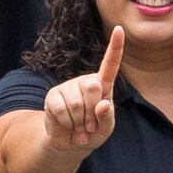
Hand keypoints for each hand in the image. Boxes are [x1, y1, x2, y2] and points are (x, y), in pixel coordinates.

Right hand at [42, 26, 124, 156]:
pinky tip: (68, 126)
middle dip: (92, 112)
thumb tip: (103, 104)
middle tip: (90, 127)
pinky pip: (61, 109)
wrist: (68, 143)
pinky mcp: (52, 96)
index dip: (115, 47)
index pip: (110, 64)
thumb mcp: (105, 129)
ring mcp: (67, 87)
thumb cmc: (91, 132)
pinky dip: (67, 123)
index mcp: (102, 86)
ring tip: (79, 129)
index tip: (119, 29)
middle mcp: (84, 82)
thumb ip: (107, 118)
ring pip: (76, 103)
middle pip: (92, 87)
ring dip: (79, 122)